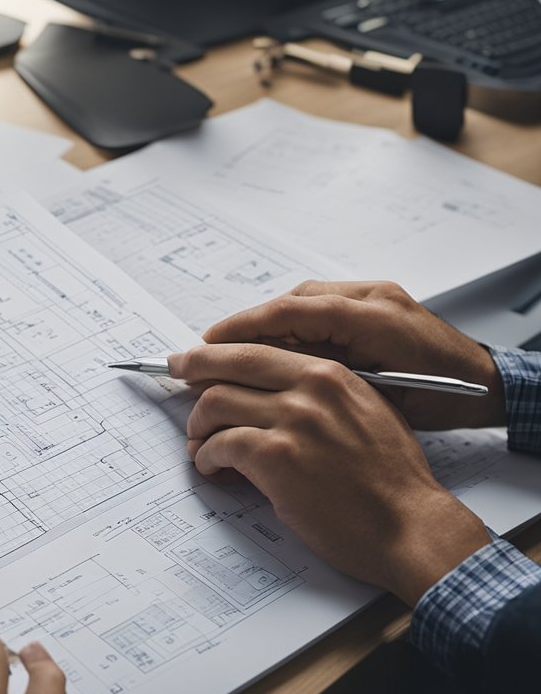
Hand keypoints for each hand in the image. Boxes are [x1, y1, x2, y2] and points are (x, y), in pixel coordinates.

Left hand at [171, 343, 490, 604]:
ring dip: (198, 425)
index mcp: (332, 374)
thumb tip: (272, 392)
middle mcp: (311, 388)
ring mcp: (293, 421)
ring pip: (215, 403)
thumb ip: (322, 395)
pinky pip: (219, 445)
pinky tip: (212, 468)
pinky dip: (207, 457)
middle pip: (229, 364)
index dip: (218, 353)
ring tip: (200, 445)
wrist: (409, 525)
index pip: (257, 349)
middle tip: (175, 378)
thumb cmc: (391, 481)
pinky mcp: (276, 458)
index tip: (197, 358)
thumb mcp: (367, 414)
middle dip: (192, 370)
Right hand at [203, 280, 504, 430]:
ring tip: (228, 352)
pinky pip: (317, 311)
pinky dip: (288, 329)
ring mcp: (372, 297)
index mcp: (374, 315)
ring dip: (263, 327)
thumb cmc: (445, 396)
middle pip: (290, 303)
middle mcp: (370, 297)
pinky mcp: (372, 305)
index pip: (295, 313)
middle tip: (205, 349)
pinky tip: (268, 352)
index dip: (246, 329)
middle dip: (245, 326)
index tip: (209, 345)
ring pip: (300, 305)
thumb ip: (329, 380)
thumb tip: (273, 383)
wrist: (488, 385)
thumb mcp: (382, 396)